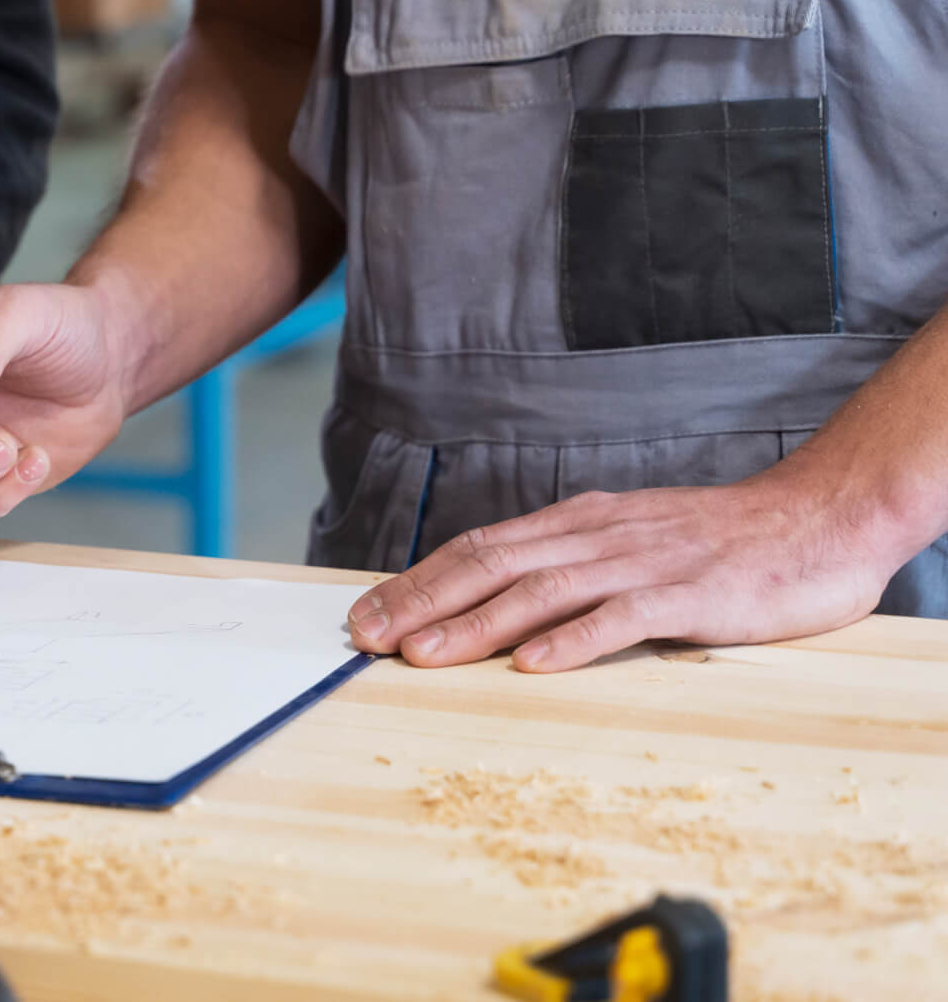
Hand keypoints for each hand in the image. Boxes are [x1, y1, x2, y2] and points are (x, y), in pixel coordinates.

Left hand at [345, 470, 904, 672]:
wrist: (818, 519)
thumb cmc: (715, 542)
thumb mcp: (625, 541)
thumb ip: (567, 565)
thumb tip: (492, 601)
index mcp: (578, 523)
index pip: (479, 548)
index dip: (416, 580)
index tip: (365, 614)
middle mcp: (598, 536)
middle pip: (492, 565)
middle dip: (421, 602)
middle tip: (366, 636)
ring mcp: (643, 563)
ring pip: (543, 590)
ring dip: (476, 624)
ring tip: (424, 656)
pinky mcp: (691, 594)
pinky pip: (624, 617)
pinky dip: (575, 639)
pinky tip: (534, 663)